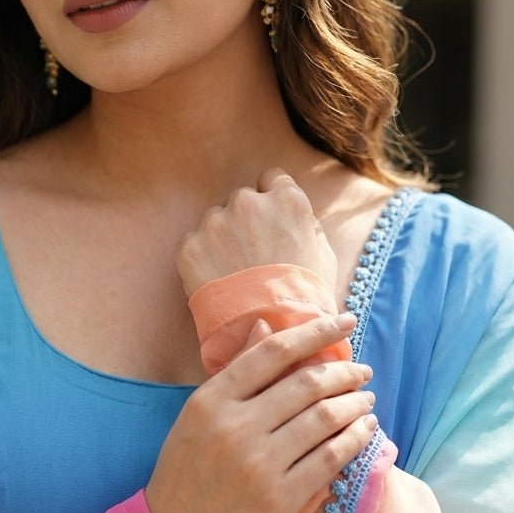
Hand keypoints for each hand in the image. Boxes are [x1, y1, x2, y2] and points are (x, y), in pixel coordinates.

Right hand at [144, 314, 375, 512]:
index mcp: (211, 401)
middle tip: (362, 371)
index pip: (273, 352)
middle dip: (344, 372)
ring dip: (354, 404)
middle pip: (307, 384)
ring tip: (366, 400)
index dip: (315, 331)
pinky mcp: (280, 499)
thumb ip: (235, 373)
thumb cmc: (186, 473)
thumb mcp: (198, 416)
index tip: (344, 321)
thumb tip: (268, 327)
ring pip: (324, 419)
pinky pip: (330, 459)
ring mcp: (259, 464)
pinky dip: (354, 440)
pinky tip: (364, 431)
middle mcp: (236, 427)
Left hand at [176, 169, 337, 298]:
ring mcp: (216, 223)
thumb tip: (294, 214)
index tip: (271, 224)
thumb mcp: (323, 255)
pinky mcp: (190, 247)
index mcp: (286, 199)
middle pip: (242, 200)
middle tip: (253, 255)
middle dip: (246, 221)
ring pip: (215, 220)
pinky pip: (193, 243)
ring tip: (235, 274)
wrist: (270, 332)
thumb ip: (308, 225)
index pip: (272, 180)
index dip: (272, 204)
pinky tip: (218, 282)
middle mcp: (248, 202)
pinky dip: (202, 260)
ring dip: (222, 239)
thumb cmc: (304, 296)